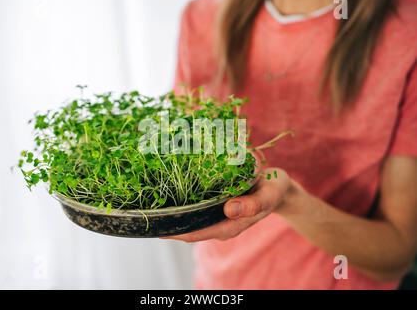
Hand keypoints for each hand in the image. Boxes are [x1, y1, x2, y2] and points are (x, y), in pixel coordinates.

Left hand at [162, 168, 294, 241]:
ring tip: (149, 199)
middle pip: (187, 227)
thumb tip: (229, 209)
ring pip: (189, 215)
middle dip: (166, 221)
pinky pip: (195, 204)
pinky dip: (182, 198)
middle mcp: (219, 222)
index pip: (194, 234)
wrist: (277, 186)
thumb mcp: (269, 196)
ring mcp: (216, 213)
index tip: (153, 224)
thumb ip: (254, 204)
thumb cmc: (274, 190)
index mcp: (229, 225)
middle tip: (143, 208)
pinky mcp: (216, 203)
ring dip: (171, 209)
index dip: (173, 231)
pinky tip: (168, 188)